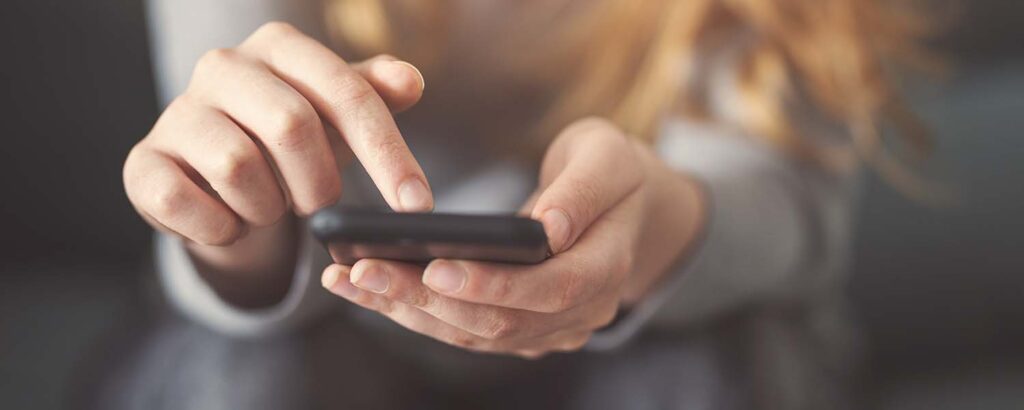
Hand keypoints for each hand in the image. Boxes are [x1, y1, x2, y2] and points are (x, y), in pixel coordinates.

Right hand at [123, 22, 432, 304]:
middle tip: (316, 202)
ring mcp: (177, 113)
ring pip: (238, 167)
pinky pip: (186, 203)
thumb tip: (410, 80)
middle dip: (319, 183)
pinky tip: (228, 221)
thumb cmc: (289, 138)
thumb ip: (375, 95)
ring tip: (267, 203)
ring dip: (268, 206)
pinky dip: (221, 227)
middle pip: (292, 127)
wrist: (214, 176)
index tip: (417, 206)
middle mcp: (222, 66)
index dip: (388, 154)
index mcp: (279, 46)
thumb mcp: (338, 115)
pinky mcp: (143, 163)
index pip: (347, 95)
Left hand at [321, 118, 703, 357]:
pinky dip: (412, 310)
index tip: (436, 267)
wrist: (620, 206)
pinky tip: (366, 288)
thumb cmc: (611, 171)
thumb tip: (546, 227)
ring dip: (408, 311)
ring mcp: (546, 329)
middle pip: (498, 321)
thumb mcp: (607, 158)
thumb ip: (582, 191)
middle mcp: (578, 314)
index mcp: (607, 269)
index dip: (493, 284)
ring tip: (349, 280)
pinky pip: (461, 328)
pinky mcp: (516, 328)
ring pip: (471, 333)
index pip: (551, 289)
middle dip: (426, 300)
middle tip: (364, 272)